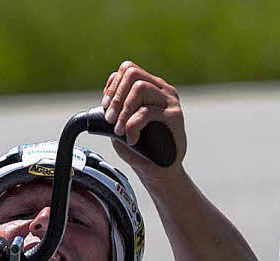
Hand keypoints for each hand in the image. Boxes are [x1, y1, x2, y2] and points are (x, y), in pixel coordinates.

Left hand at [101, 61, 186, 183]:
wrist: (159, 172)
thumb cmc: (141, 150)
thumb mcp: (122, 126)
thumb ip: (115, 111)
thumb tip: (103, 103)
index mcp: (151, 88)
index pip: (128, 69)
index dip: (112, 86)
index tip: (105, 106)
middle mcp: (162, 90)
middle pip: (132, 73)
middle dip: (116, 96)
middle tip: (110, 119)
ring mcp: (170, 101)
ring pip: (139, 88)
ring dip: (123, 110)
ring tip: (120, 130)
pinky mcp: (175, 116)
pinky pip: (147, 111)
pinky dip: (133, 125)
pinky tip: (132, 139)